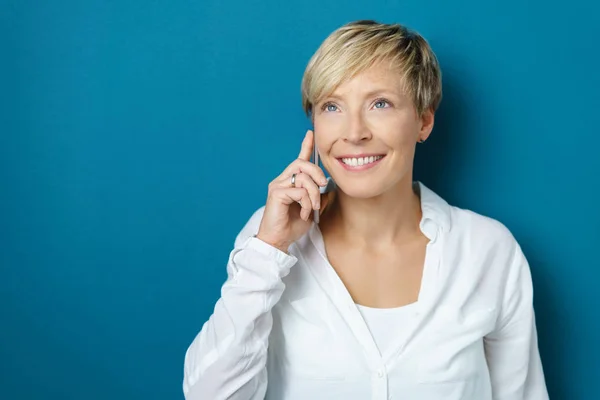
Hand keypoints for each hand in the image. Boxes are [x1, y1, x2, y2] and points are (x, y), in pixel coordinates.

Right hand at [256, 130, 331, 252]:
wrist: (278, 240)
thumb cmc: (292, 226)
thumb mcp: (311, 210)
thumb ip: (319, 197)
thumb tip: (330, 188)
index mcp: (290, 182)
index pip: (299, 160)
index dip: (306, 146)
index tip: (311, 133)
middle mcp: (282, 180)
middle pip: (302, 164)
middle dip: (317, 173)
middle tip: (323, 186)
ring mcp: (277, 186)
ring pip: (303, 178)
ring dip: (313, 194)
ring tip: (312, 208)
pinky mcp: (276, 194)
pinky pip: (299, 191)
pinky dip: (306, 203)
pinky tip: (305, 213)